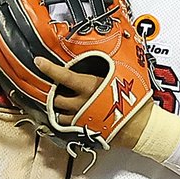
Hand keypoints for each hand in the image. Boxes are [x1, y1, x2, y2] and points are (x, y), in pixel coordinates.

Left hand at [33, 57, 154, 149]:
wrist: (141, 125)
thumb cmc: (135, 99)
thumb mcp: (125, 74)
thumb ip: (111, 63)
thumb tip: (107, 48)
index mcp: (90, 86)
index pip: (64, 75)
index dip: (49, 68)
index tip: (38, 61)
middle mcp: (81, 103)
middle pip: (54, 97)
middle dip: (49, 91)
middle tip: (48, 84)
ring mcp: (79, 118)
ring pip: (56, 113)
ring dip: (54, 106)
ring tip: (55, 99)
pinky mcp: (81, 130)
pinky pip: (64, 126)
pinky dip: (61, 119)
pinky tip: (64, 114)